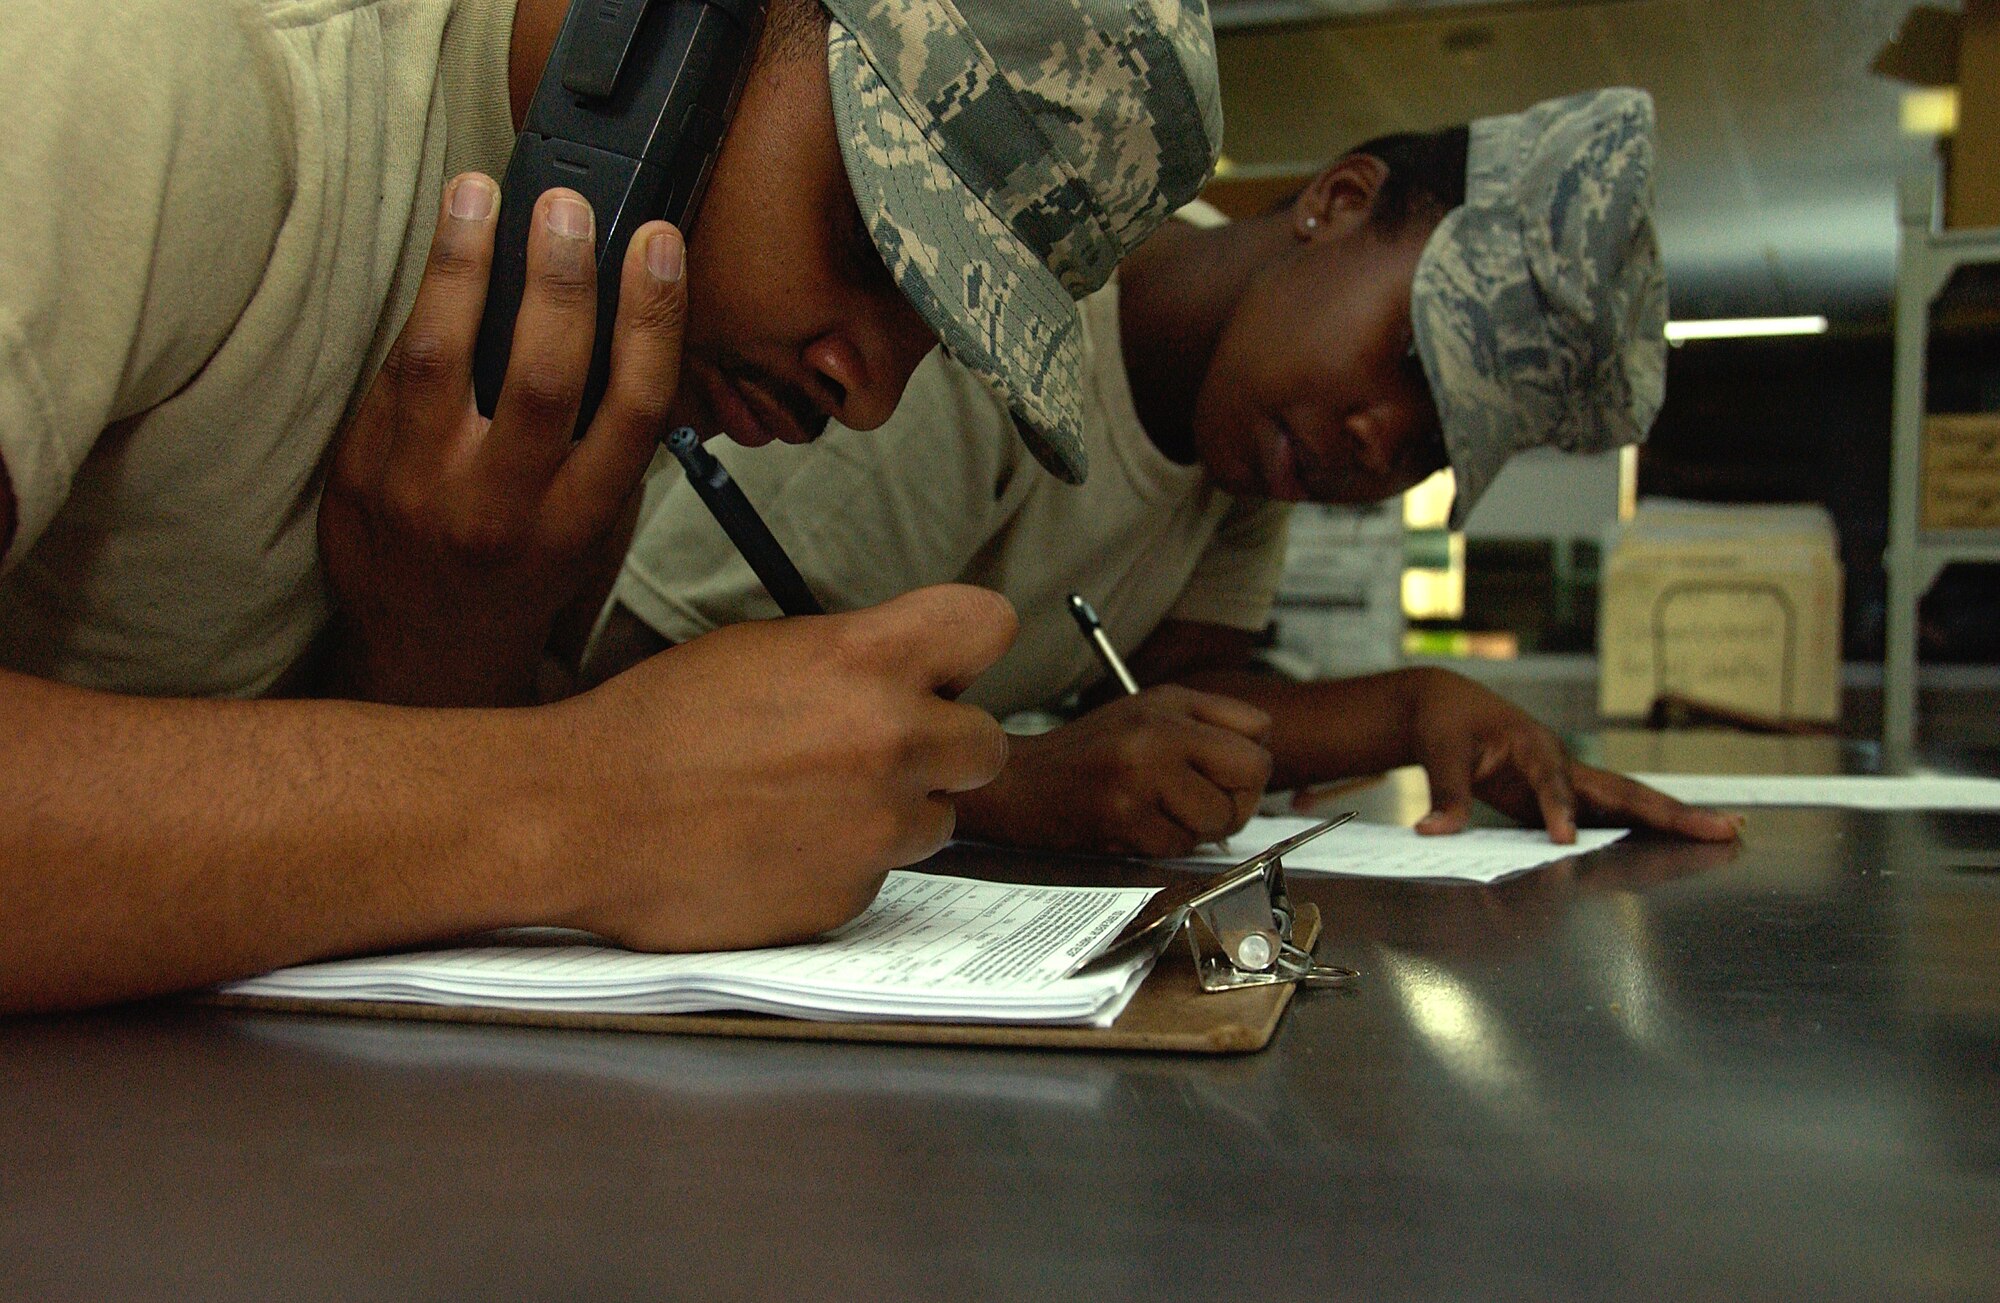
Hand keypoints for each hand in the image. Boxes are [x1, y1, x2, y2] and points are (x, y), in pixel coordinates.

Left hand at [319, 174, 686, 704]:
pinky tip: (444, 254)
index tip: (658, 245)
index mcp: (577, 521)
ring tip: (479, 194)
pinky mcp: (359, 472)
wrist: (426, 650)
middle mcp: (503, 511)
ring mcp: (423, 491)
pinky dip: (423, 306)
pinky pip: (392, 372)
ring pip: (443, 357)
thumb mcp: (586, 525)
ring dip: (465, 263)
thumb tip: (619, 313)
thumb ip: (602, 440)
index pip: (631, 409)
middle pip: (543, 377)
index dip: (653, 318)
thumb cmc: (523, 572)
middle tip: (566, 205)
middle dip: (560, 279)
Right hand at [533, 585, 1017, 950]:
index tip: (947, 665)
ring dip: (894, 811)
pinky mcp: (849, 897)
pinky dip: (843, 864)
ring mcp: (876, 828)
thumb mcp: (762, 649)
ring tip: (810, 802)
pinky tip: (778, 846)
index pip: (988, 626)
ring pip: (938, 819)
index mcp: (868, 659)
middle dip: (944, 746)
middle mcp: (890, 741)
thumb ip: (854, 657)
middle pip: (987, 744)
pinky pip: (879, 875)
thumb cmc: (655, 724)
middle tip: (884, 748)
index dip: (966, 647)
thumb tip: (908, 672)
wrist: (582, 816)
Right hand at [957, 685, 1273, 857]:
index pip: (1259, 729)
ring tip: (1160, 816)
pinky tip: (1135, 828)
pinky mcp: (1123, 814)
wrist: (1018, 781)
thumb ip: (1203, 728)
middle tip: (1205, 807)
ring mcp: (1142, 771)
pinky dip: (1163, 847)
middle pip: (1254, 771)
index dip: (1250, 763)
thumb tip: (1259, 764)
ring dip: (1198, 831)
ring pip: (1220, 818)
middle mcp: (1160, 729)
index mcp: (1171, 701)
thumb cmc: (1087, 756)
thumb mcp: (1146, 717)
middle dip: (1238, 801)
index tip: (1226, 777)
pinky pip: (1179, 845)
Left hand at [1402, 668, 1741, 842]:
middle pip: (1622, 788)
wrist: (1450, 706)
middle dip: (1668, 812)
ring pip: (1629, 801)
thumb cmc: (1447, 725)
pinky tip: (1680, 847)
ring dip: (1672, 820)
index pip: (1551, 781)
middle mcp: (1563, 760)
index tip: (1564, 840)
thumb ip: (1445, 795)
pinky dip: (1645, 830)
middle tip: (1719, 828)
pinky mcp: (1568, 798)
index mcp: (1531, 744)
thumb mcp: (1439, 754)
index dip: (1559, 809)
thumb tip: (1434, 832)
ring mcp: (1572, 779)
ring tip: (1725, 834)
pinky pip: (1612, 816)